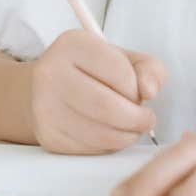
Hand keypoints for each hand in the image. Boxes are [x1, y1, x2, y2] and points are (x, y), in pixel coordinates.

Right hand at [27, 30, 164, 154]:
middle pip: (107, 107)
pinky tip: (110, 134)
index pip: (118, 71)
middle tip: (145, 119)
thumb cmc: (92, 73)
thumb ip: (149, 68)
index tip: (140, 93)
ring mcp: (45, 107)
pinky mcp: (49, 136)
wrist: (48, 91)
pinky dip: (110, 147)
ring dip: (127, 136)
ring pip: (101, 134)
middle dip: (137, 119)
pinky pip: (91, 150)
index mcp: (73, 45)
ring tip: (130, 127)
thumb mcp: (123, 59)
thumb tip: (150, 90)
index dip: (138, 88)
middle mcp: (51, 73)